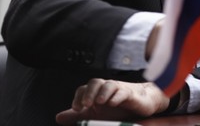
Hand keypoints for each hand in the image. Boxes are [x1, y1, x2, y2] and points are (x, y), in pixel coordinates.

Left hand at [55, 79, 169, 124]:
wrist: (141, 103)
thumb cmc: (117, 107)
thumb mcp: (94, 114)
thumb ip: (77, 116)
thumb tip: (58, 117)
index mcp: (96, 92)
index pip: (84, 89)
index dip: (79, 97)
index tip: (76, 108)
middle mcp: (106, 88)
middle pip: (95, 83)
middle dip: (89, 93)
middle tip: (85, 105)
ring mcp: (119, 89)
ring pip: (109, 85)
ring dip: (102, 93)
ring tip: (99, 103)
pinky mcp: (131, 94)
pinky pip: (124, 92)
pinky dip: (117, 96)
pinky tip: (113, 103)